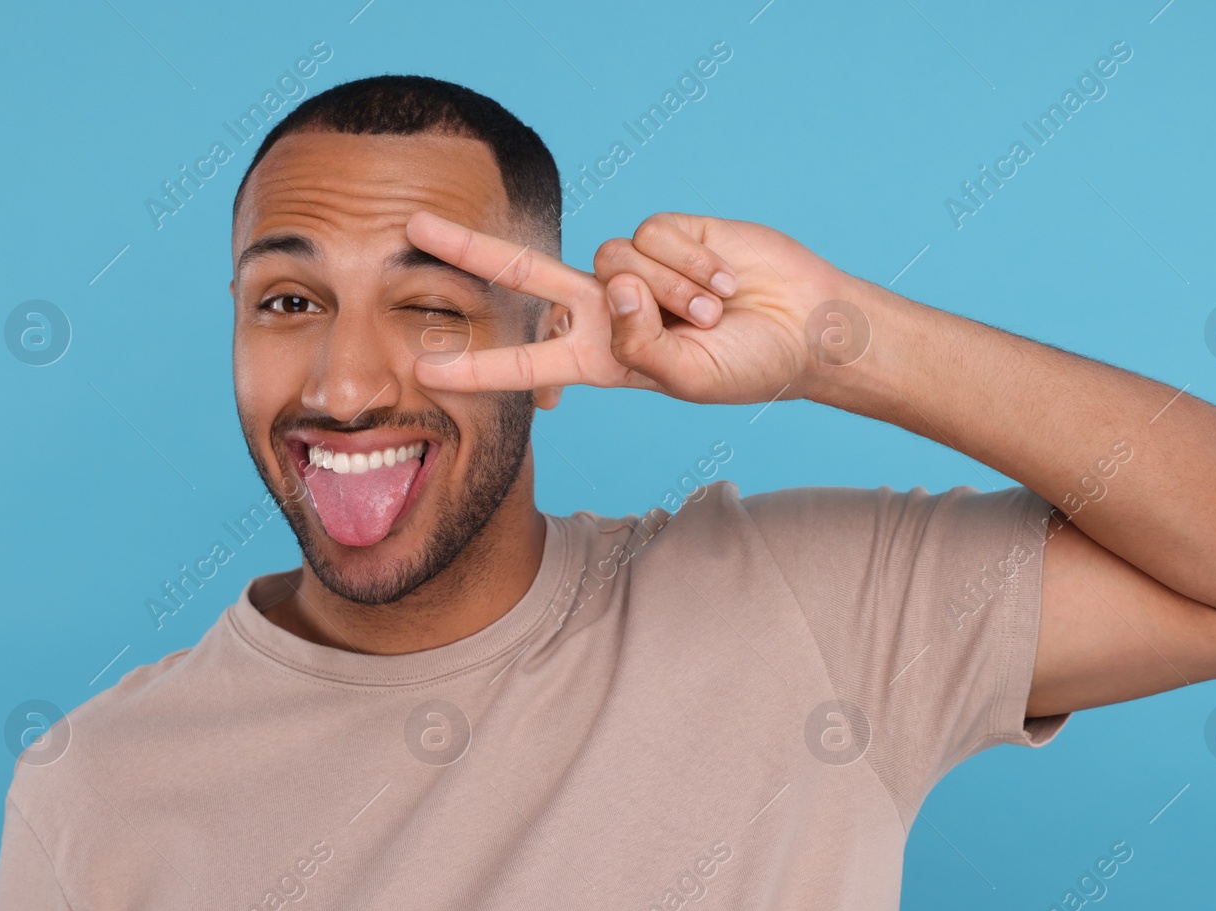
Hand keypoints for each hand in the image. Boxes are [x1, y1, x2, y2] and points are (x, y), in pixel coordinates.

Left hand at [403, 209, 864, 405]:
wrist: (803, 325)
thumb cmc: (747, 366)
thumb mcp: (687, 378)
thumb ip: (640, 344)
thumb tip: (612, 286)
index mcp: (601, 359)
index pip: (527, 362)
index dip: (477, 366)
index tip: (423, 371)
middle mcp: (606, 309)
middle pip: (524, 275)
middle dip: (468, 248)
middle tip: (412, 226)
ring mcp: (632, 269)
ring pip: (617, 262)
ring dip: (673, 293)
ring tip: (715, 314)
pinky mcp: (664, 233)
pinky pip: (655, 238)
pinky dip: (693, 265)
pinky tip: (724, 283)